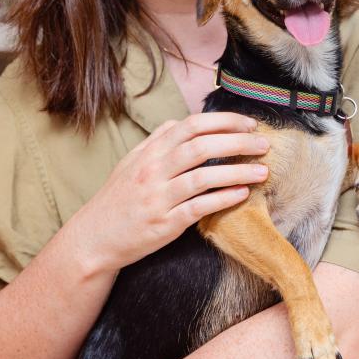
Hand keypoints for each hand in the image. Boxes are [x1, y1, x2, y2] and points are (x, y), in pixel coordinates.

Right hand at [73, 112, 269, 272]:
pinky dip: (223, 199)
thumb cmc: (117, 198)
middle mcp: (153, 170)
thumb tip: (182, 122)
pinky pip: (199, 207)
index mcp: (149, 152)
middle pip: (201, 147)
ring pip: (204, 177)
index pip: (191, 126)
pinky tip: (242, 194)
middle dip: (237, 142)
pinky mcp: (165, 224)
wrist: (94, 237)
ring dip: (237, 171)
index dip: (224, 121)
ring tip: (262, 171)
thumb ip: (157, 140)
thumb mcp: (131, 162)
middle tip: (264, 143)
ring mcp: (159, 197)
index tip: (249, 123)